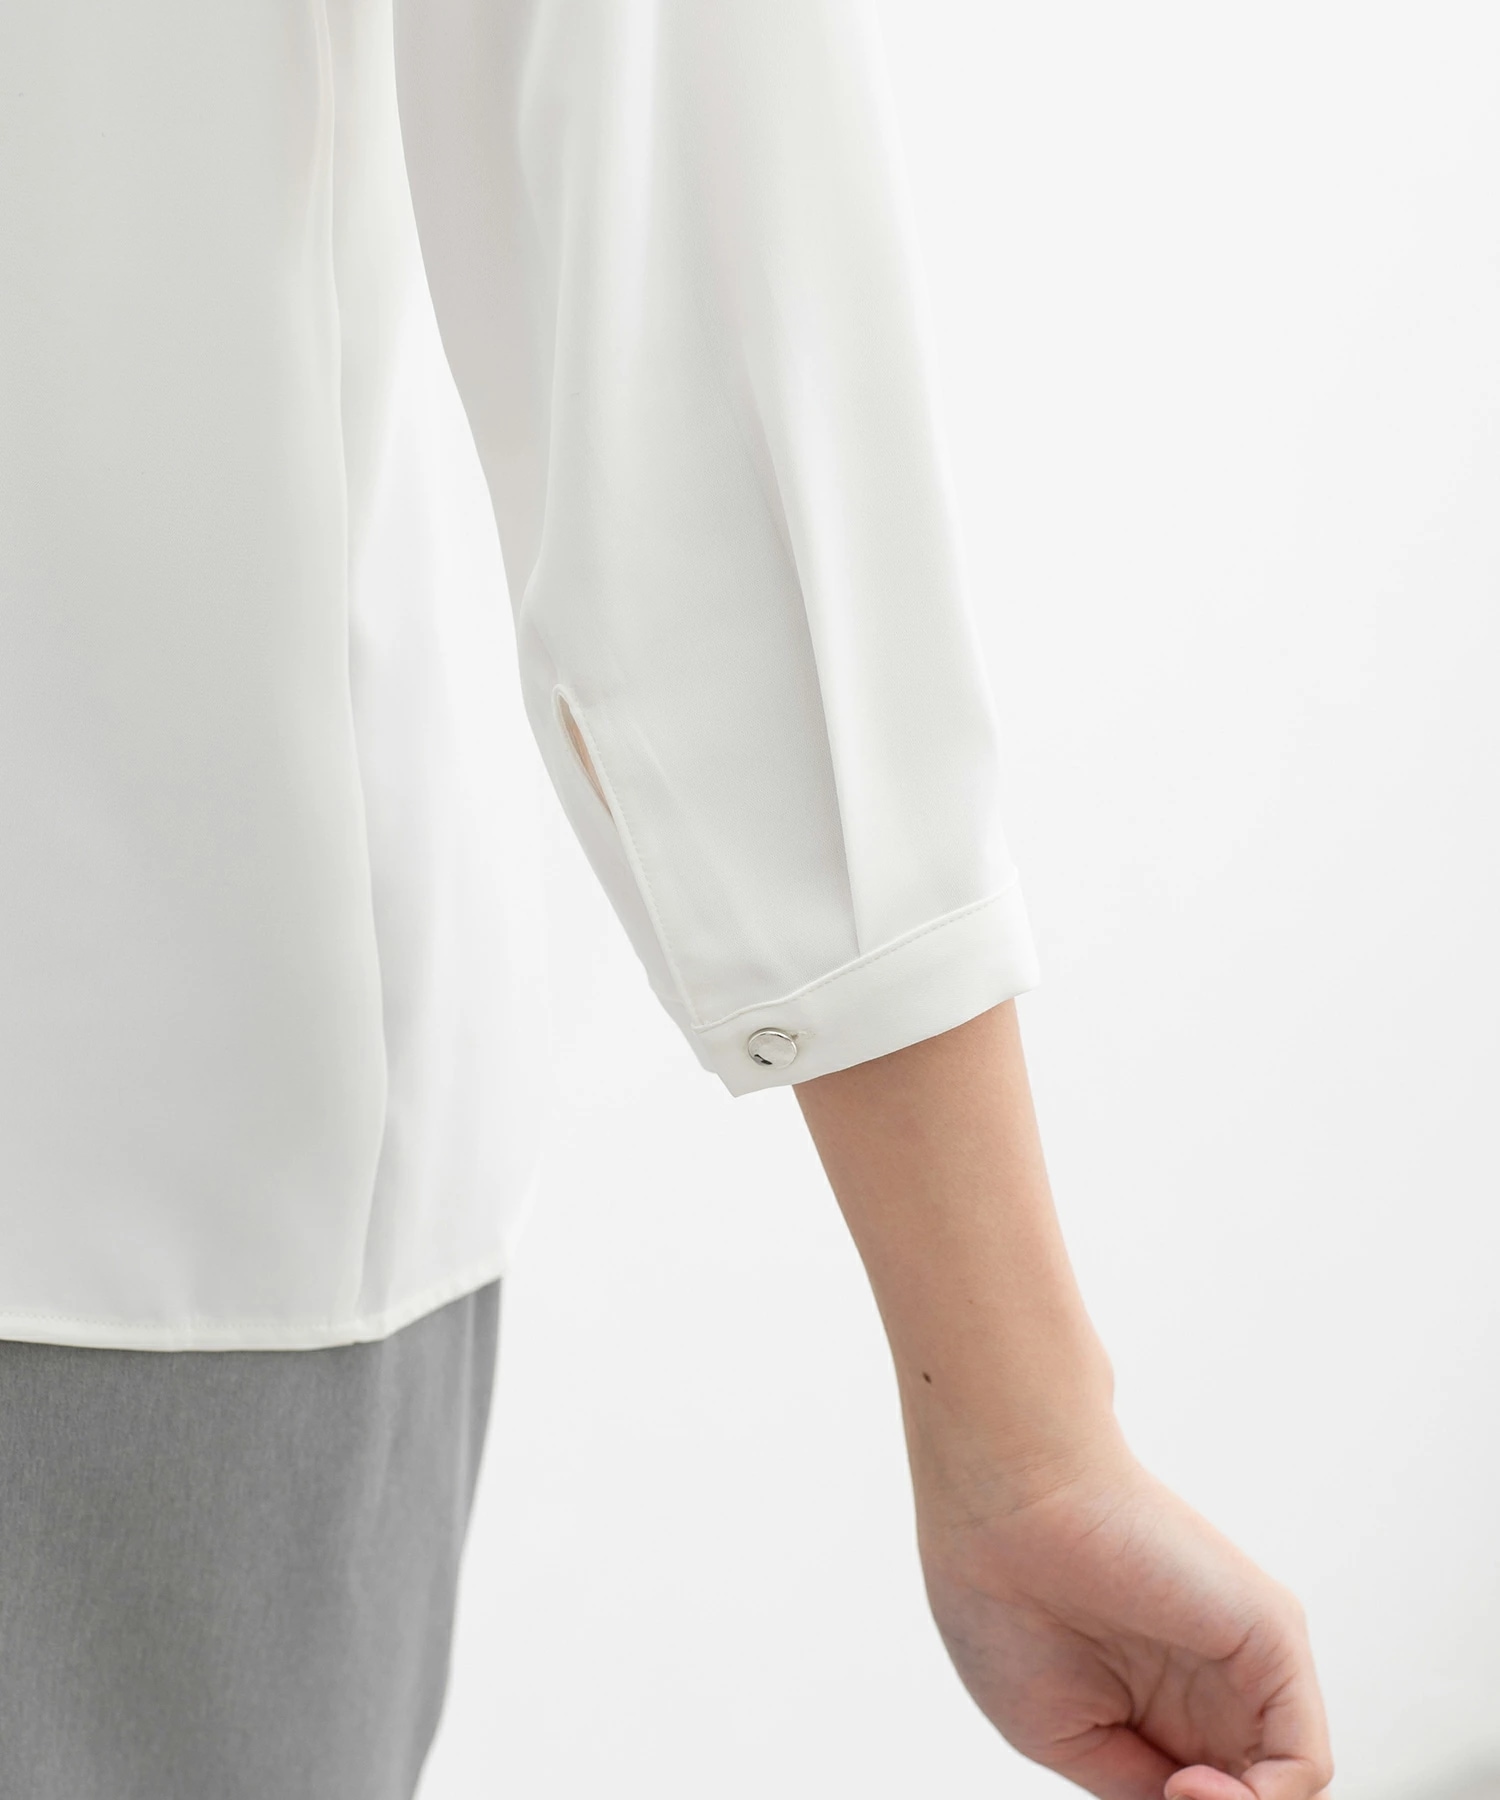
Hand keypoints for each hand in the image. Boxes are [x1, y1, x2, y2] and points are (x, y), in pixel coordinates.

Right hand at [914, 1446, 1332, 1799]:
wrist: (1000, 1503)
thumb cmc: (1003, 1597)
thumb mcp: (1064, 1734)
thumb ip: (1138, 1786)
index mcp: (1160, 1706)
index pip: (1211, 1792)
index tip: (1140, 1797)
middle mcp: (1212, 1687)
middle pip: (1253, 1791)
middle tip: (1158, 1797)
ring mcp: (1244, 1663)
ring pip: (1286, 1788)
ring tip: (1171, 1792)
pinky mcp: (1271, 1635)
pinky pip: (1304, 1762)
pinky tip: (1188, 1784)